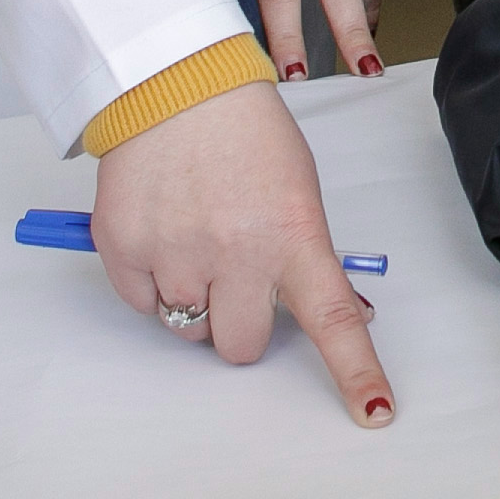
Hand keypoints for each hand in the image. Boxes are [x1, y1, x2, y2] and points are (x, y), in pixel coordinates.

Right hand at [89, 79, 391, 426]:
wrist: (175, 85)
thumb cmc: (246, 134)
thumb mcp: (297, 189)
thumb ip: (309, 254)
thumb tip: (342, 314)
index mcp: (293, 235)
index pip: (333, 321)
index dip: (355, 373)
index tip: (374, 413)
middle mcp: (237, 253)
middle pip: (240, 346)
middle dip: (239, 322)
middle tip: (234, 275)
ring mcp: (177, 254)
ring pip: (188, 327)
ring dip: (195, 296)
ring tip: (194, 234)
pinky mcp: (125, 250)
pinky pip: (143, 304)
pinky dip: (152, 281)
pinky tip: (163, 228)